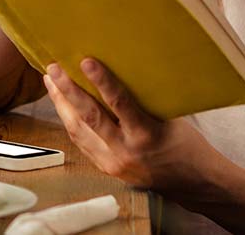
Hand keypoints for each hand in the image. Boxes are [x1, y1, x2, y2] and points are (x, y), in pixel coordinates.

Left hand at [43, 59, 219, 194]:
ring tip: (50, 81)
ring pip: (78, 131)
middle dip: (67, 91)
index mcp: (146, 135)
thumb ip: (143, 101)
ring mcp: (113, 163)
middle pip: (89, 117)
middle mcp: (126, 151)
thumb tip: (119, 71)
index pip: (120, 104)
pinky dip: (70, 121)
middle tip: (53, 68)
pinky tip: (62, 105)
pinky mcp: (107, 169)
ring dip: (61, 104)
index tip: (86, 61)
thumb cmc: (185, 145)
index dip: (102, 81)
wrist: (193, 183)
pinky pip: (82, 142)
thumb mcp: (169, 118)